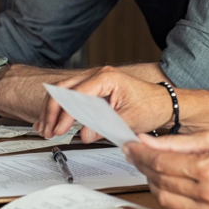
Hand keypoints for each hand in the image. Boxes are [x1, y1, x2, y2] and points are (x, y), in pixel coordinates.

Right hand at [36, 66, 172, 142]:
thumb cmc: (150, 106)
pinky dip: (59, 107)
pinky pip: (70, 94)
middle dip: (52, 111)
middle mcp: (98, 74)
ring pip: (62, 90)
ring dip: (52, 110)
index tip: (59, 130)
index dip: (65, 114)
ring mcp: (94, 80)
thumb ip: (104, 126)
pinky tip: (51, 120)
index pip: (76, 95)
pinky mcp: (93, 88)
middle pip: (63, 89)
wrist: (163, 103)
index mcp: (106, 78)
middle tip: (47, 130)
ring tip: (45, 128)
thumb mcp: (128, 120)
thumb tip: (84, 134)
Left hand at [123, 132, 208, 208]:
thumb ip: (175, 141)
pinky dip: (168, 195)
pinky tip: (167, 182)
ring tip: (150, 166)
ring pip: (164, 198)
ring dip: (152, 182)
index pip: (162, 162)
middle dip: (143, 165)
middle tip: (135, 153)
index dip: (141, 153)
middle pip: (160, 180)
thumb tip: (146, 140)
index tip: (130, 145)